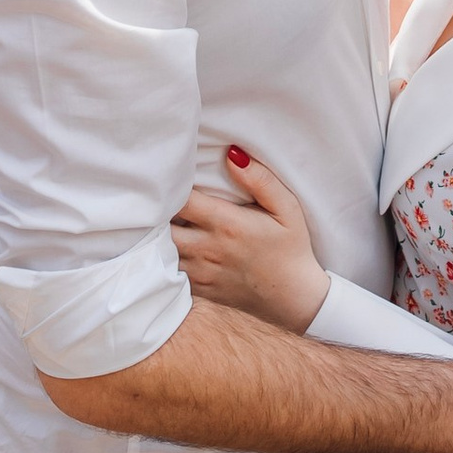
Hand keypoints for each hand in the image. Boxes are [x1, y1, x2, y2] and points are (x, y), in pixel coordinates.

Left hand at [172, 145, 328, 335]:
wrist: (294, 299)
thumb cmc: (291, 247)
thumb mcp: (286, 208)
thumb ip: (260, 180)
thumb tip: (232, 154)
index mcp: (227, 224)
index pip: (181, 200)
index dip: (171, 186)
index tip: (171, 174)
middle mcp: (208, 249)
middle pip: (162, 226)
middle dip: (158, 211)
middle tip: (160, 196)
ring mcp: (201, 272)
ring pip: (161, 251)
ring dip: (159, 234)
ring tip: (161, 218)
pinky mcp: (200, 289)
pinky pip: (169, 271)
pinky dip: (164, 257)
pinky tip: (172, 244)